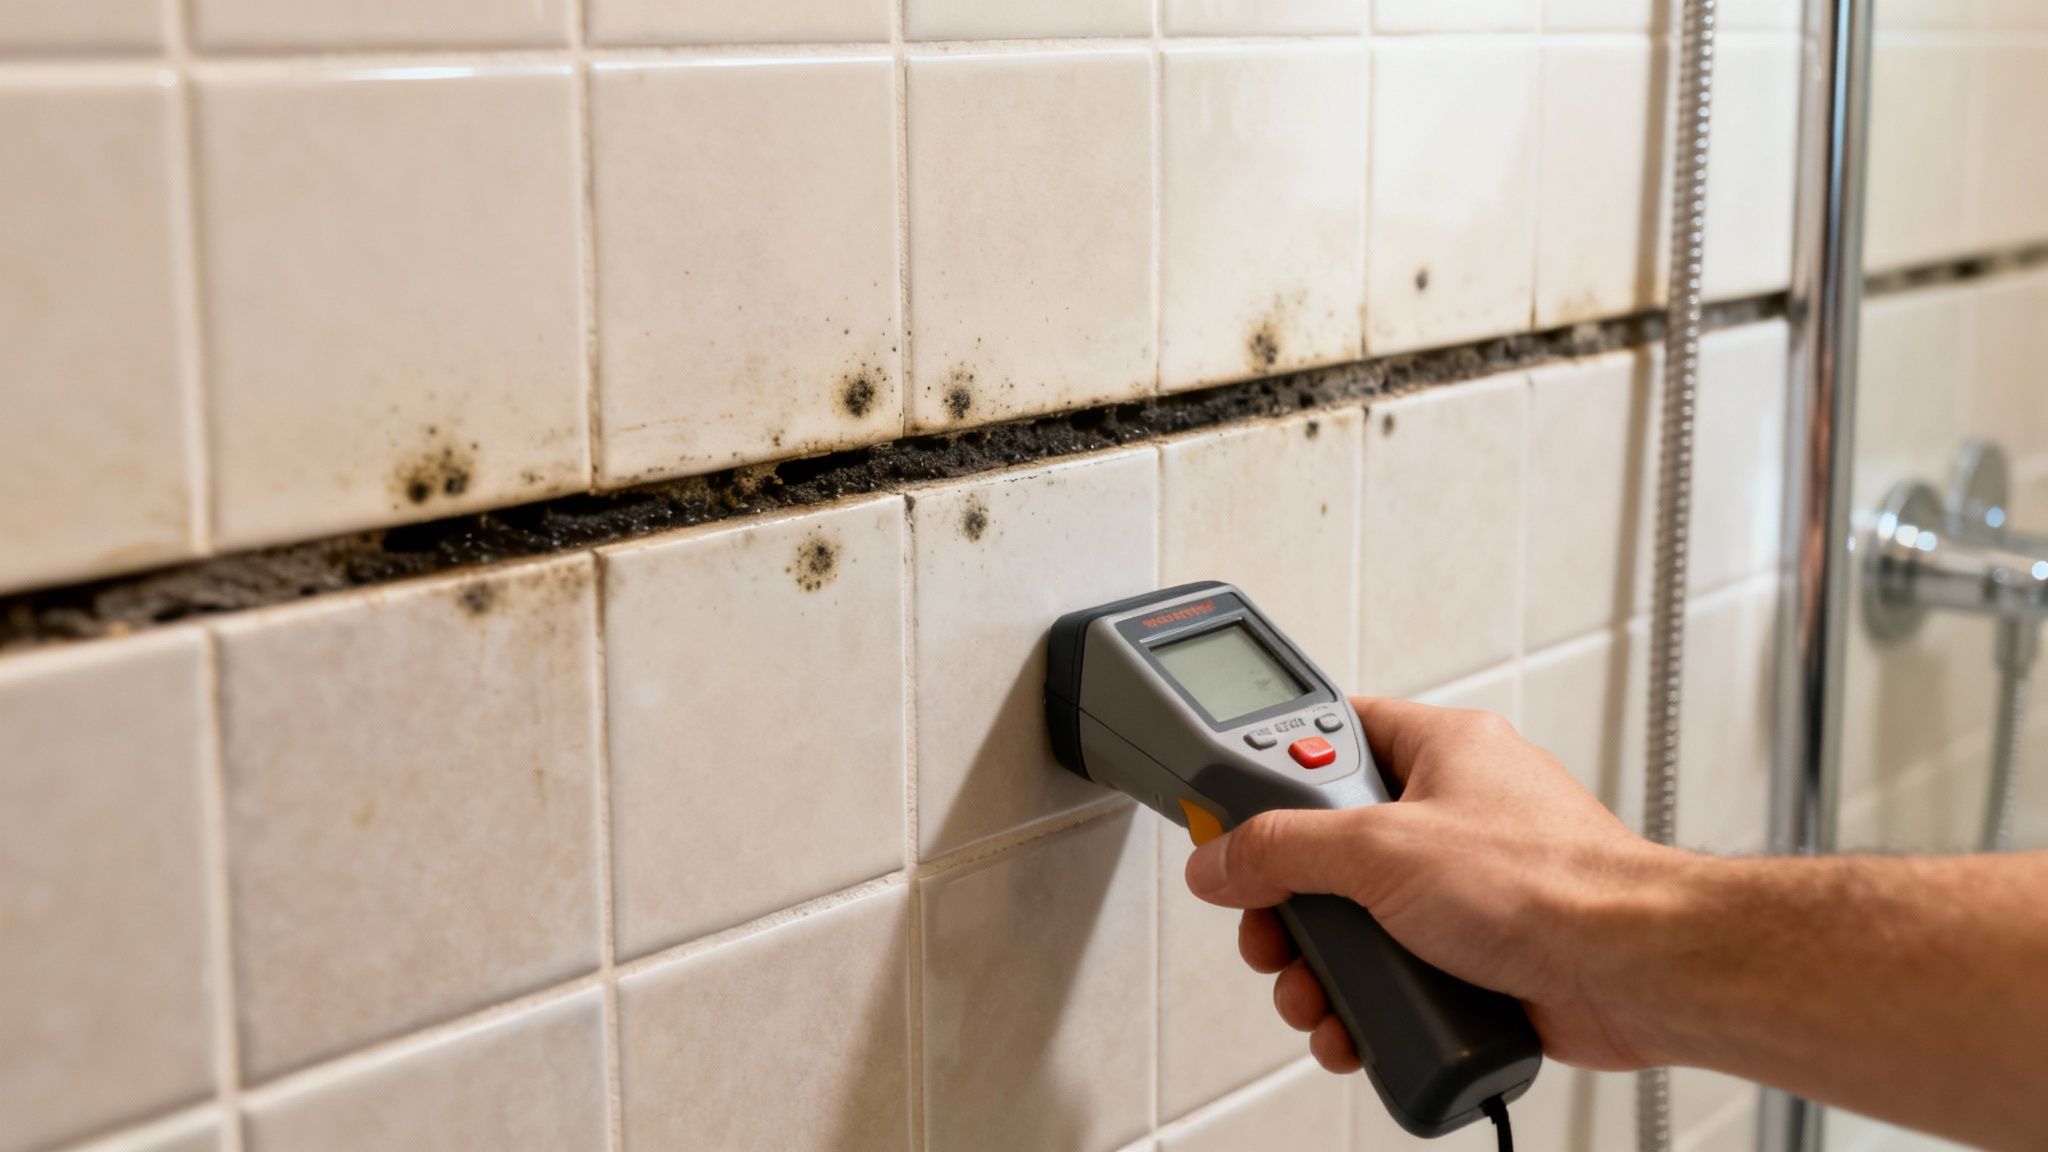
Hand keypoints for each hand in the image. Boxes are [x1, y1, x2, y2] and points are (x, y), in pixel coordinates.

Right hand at [1184, 697, 1683, 1073]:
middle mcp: (1453, 813)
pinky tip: (1354, 1030)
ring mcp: (1467, 890)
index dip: (1274, 777)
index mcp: (1440, 750)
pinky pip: (1398, 975)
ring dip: (1321, 970)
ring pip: (1359, 923)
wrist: (1639, 973)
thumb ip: (1283, 847)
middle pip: (1330, 848)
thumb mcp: (1381, 848)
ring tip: (1313, 996)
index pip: (1332, 736)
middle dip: (1290, 906)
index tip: (1230, 818)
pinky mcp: (1479, 956)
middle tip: (1272, 932)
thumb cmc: (1553, 885)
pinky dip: (1366, 1008)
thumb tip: (1220, 858)